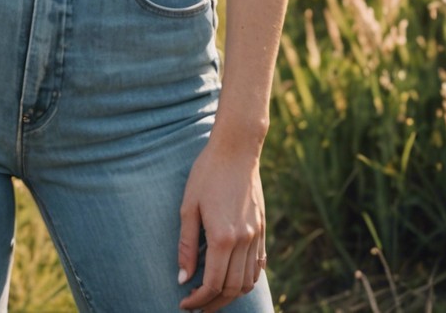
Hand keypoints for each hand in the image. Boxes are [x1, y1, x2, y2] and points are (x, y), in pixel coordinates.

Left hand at [177, 137, 266, 309]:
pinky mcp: (262, 229)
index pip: (212, 283)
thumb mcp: (188, 206)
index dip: (198, 300)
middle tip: (198, 307)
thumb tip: (183, 278)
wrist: (236, 148)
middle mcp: (243, 240)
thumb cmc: (207, 173)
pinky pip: (259, 265)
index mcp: (222, 237)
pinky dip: (247, 278)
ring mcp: (256, 235)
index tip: (185, 304)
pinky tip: (234, 278)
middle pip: (232, 288)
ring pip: (248, 281)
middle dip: (214, 303)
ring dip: (231, 294)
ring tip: (214, 295)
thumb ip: (186, 245)